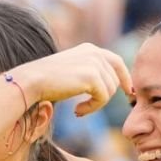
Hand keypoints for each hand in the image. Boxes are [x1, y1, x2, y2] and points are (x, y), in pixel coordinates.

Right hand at [16, 43, 132, 115]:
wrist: (32, 81)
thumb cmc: (47, 80)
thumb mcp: (72, 71)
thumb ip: (91, 72)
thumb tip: (113, 85)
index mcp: (89, 49)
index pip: (116, 62)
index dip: (124, 77)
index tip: (127, 92)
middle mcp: (94, 52)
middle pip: (114, 80)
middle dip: (104, 97)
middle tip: (85, 108)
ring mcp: (94, 63)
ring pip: (110, 90)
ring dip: (96, 104)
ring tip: (78, 109)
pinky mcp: (92, 76)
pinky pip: (103, 98)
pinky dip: (92, 108)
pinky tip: (77, 111)